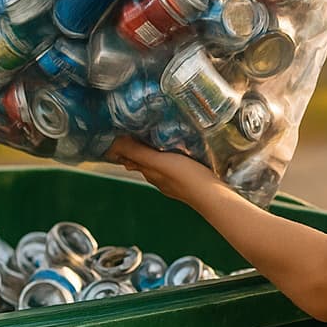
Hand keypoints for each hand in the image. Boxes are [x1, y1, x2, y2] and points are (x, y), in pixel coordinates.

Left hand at [107, 137, 225, 205]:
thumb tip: (114, 143)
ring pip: (157, 165)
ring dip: (153, 153)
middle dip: (136, 148)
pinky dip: (168, 158)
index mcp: (149, 173)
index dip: (122, 146)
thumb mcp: (159, 162)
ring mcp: (173, 182)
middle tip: (136, 129)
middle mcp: (158, 178)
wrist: (213, 197)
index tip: (120, 131)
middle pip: (142, 162)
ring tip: (156, 137)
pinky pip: (172, 167)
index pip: (129, 158)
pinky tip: (177, 153)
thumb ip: (138, 152)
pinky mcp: (187, 182)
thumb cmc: (187, 177)